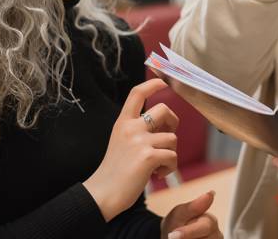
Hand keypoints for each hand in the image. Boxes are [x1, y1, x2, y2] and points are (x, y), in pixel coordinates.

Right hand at [83, 78, 178, 221]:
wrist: (103, 195)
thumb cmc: (115, 172)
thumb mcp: (121, 142)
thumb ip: (137, 130)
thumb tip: (165, 126)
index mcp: (123, 123)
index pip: (137, 94)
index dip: (152, 85)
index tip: (163, 82)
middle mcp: (130, 128)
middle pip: (164, 110)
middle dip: (173, 122)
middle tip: (168, 137)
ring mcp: (139, 141)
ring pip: (172, 138)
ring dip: (170, 153)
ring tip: (158, 166)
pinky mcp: (148, 156)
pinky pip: (172, 156)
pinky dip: (169, 168)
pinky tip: (157, 175)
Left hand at [160, 191, 222, 238]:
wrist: (170, 238)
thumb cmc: (176, 224)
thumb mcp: (179, 213)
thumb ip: (193, 207)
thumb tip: (210, 194)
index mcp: (210, 222)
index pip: (206, 227)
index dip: (188, 233)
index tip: (173, 235)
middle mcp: (216, 236)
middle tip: (173, 238)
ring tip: (180, 238)